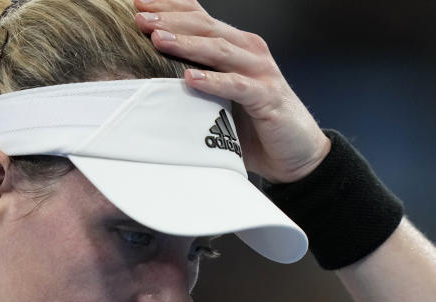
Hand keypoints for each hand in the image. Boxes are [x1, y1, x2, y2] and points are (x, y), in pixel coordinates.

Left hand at [133, 0, 330, 182]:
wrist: (296, 152)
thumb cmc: (254, 123)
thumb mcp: (221, 93)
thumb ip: (199, 78)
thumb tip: (150, 75)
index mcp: (236, 45)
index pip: (200, 17)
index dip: (171, 7)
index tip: (139, 4)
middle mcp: (249, 51)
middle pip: (205, 27)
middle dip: (171, 20)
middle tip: (140, 19)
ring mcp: (260, 72)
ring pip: (219, 50)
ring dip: (187, 43)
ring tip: (158, 40)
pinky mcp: (267, 98)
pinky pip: (236, 86)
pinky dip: (213, 81)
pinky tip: (191, 78)